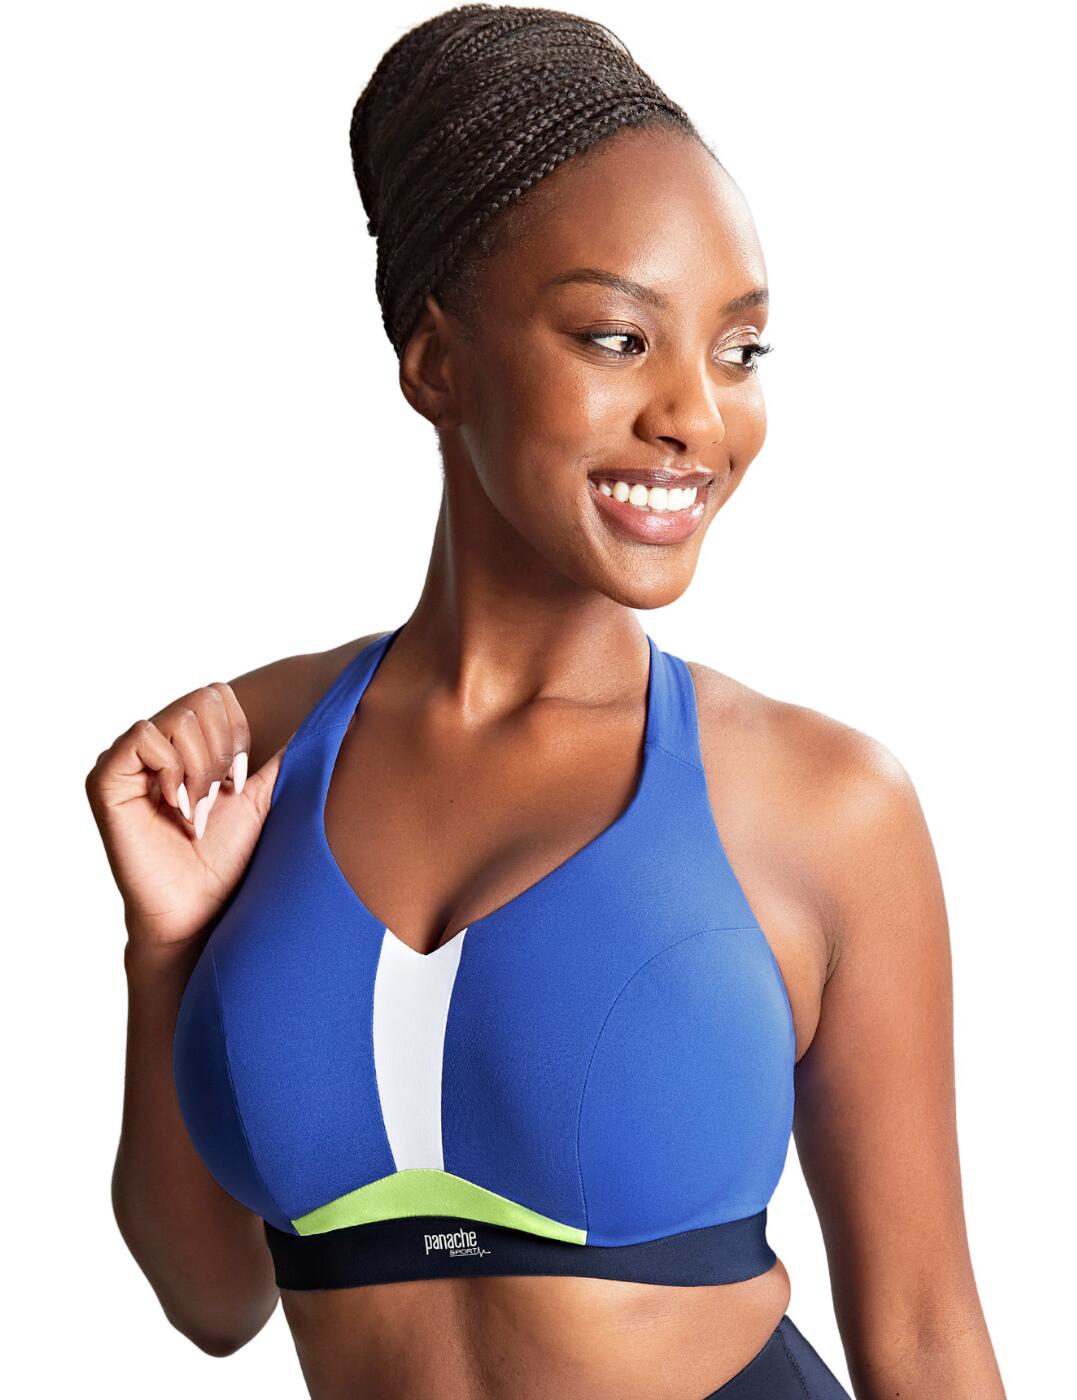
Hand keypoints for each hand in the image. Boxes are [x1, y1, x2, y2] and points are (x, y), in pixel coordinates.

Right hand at [85, 681, 285, 952]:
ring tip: (197, 811)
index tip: (238, 782)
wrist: (199, 909)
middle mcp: (151, 744)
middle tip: (217, 798)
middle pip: (201, 699)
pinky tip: (176, 809)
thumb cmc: (226, 859)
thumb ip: (281, 756)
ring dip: (202, 769)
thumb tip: (328, 721)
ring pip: (179, 718)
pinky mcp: (105, 779)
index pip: (216, 693)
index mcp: (182, 743)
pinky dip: (173, 772)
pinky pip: (144, 738)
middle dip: (223, 753)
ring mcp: (125, 759)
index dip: (238, 734)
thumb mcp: (261, 796)